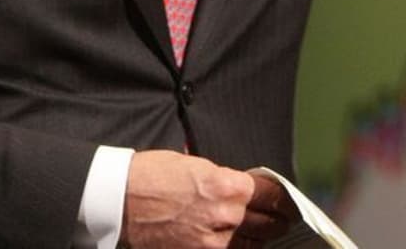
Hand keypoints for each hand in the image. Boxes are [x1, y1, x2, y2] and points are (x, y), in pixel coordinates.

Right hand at [121, 150, 298, 248]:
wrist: (120, 199)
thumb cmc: (152, 175)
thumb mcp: (195, 164)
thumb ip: (224, 179)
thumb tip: (242, 188)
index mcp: (229, 185)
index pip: (273, 194)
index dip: (282, 197)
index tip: (286, 200)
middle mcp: (227, 214)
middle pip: (270, 222)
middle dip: (279, 219)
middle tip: (284, 217)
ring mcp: (214, 241)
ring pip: (254, 243)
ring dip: (262, 236)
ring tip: (266, 231)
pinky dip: (239, 248)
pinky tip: (241, 243)